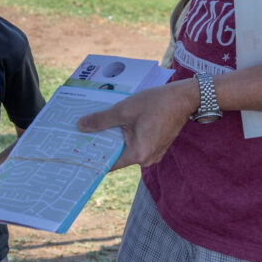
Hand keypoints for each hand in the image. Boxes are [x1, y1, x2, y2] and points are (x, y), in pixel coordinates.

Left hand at [77, 80, 197, 169]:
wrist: (184, 97)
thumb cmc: (156, 103)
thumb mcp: (124, 109)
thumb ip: (102, 120)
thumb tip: (80, 126)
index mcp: (138, 154)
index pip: (109, 163)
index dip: (93, 157)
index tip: (77, 150)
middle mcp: (147, 159)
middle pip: (118, 155)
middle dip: (102, 144)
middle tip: (83, 134)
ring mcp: (153, 154)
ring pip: (127, 149)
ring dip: (115, 138)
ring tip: (98, 126)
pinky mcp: (157, 146)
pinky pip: (137, 144)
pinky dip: (126, 136)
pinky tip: (117, 123)